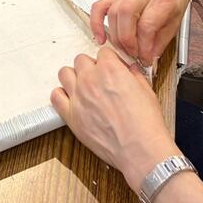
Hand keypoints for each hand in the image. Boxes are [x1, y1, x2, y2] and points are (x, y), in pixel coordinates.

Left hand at [51, 48, 175, 190]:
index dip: (109, 61)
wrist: (140, 150)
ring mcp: (78, 96)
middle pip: (81, 60)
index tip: (111, 69)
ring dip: (74, 78)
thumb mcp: (147, 91)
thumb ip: (134, 75)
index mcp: (110, 68)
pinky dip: (61, 96)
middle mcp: (90, 78)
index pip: (102, 53)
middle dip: (90, 68)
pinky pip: (55, 96)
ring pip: (64, 73)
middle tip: (98, 80)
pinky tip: (71, 101)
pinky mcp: (71, 115)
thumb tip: (130, 70)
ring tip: (83, 88)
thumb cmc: (146, 124)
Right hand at [90, 0, 192, 64]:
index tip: (146, 58)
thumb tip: (147, 58)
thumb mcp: (175, 24)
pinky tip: (100, 37)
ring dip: (116, 37)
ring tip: (124, 50)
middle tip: (134, 55)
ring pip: (112, 13)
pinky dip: (96, 23)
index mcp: (161, 1)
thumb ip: (160, 42)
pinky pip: (99, 7)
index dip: (145, 46)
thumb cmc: (172, 0)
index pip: (147, 25)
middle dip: (128, 42)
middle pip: (126, 16)